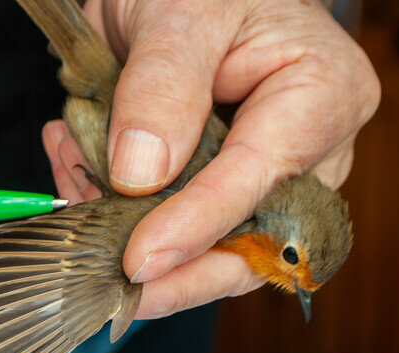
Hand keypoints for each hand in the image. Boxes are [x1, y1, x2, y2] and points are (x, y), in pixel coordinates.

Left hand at [43, 0, 379, 317]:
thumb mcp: (180, 13)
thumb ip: (162, 88)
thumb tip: (141, 177)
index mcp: (321, 94)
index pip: (262, 176)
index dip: (199, 226)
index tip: (141, 258)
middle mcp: (307, 150)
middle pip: (254, 241)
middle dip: (177, 269)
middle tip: (114, 280)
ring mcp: (266, 179)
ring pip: (212, 250)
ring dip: (137, 239)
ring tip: (77, 194)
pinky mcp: (223, 194)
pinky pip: (181, 232)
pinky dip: (123, 219)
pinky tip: (80, 178)